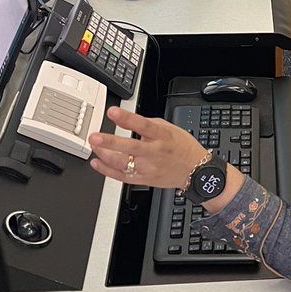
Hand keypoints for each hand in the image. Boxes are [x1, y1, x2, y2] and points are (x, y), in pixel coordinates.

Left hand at [89, 105, 205, 188]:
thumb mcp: (170, 128)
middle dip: (110, 142)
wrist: (196, 172)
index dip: (127, 118)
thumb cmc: (183, 148)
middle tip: (95, 136)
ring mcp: (149, 168)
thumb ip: (149, 123)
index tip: (112, 112)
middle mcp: (155, 153)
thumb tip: (128, 120)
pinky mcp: (145, 179)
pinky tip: (97, 163)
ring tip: (94, 146)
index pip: (143, 125)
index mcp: (162, 136)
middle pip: (130, 147)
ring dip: (104, 155)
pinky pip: (122, 176)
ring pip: (123, 163)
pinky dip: (107, 171)